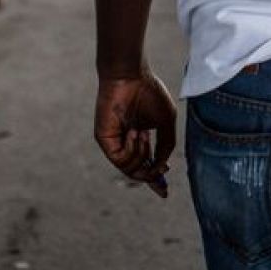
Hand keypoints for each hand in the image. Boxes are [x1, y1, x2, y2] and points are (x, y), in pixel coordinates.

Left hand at [93, 72, 178, 197]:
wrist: (131, 76)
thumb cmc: (149, 93)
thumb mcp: (166, 123)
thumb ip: (166, 146)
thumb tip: (162, 167)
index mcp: (140, 138)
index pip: (146, 165)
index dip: (155, 180)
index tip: (164, 193)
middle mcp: (126, 142)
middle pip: (136, 172)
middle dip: (150, 176)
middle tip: (161, 172)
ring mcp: (114, 142)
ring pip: (129, 168)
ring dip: (143, 155)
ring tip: (145, 134)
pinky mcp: (104, 139)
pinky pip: (119, 159)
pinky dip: (132, 151)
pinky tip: (136, 134)